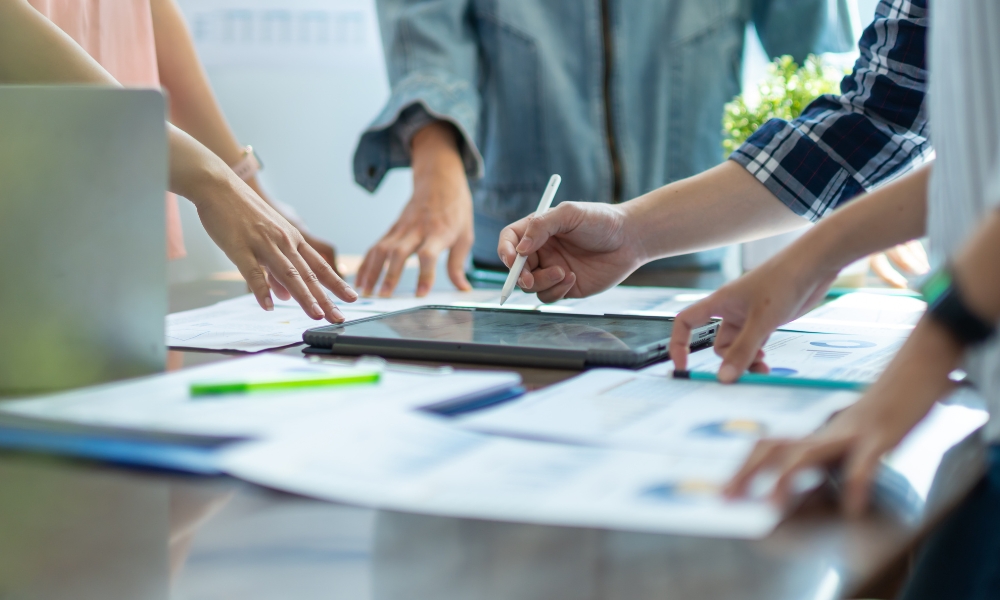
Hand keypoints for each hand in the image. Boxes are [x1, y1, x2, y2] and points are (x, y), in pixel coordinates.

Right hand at [195, 174, 356, 321]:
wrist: (218, 185)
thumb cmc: (242, 213)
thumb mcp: (268, 238)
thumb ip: (277, 269)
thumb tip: (286, 296)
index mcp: (292, 239)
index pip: (319, 266)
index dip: (337, 283)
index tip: (353, 298)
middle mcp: (283, 241)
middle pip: (308, 274)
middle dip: (325, 298)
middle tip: (339, 317)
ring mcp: (263, 244)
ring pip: (288, 274)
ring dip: (303, 296)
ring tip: (316, 315)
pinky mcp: (240, 246)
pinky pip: (253, 272)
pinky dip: (262, 290)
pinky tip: (269, 306)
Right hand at [356, 122, 473, 296]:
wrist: (439, 181)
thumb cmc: (455, 210)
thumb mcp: (465, 236)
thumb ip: (459, 264)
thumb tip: (463, 289)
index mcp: (438, 233)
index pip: (428, 255)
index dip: (424, 275)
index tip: (420, 294)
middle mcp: (417, 230)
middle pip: (399, 252)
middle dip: (390, 275)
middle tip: (385, 296)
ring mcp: (401, 228)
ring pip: (382, 249)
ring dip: (372, 271)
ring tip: (366, 292)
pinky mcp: (392, 228)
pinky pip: (375, 246)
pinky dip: (366, 263)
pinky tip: (360, 279)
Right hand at [496, 202, 645, 302]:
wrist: (630, 240)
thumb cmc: (601, 221)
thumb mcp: (570, 214)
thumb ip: (542, 226)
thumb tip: (519, 249)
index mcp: (538, 230)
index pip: (509, 240)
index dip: (504, 251)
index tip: (510, 260)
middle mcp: (541, 250)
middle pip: (516, 267)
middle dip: (519, 275)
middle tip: (529, 279)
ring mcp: (551, 269)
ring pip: (530, 286)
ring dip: (542, 282)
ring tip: (564, 273)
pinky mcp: (565, 287)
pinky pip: (548, 296)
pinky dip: (556, 291)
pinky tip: (573, 278)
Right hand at [669, 243, 836, 377]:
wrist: (814, 265)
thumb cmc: (784, 281)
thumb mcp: (761, 321)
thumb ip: (743, 350)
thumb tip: (724, 377)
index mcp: (720, 302)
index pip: (686, 322)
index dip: (679, 343)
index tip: (683, 365)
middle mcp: (731, 310)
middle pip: (719, 344)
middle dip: (731, 360)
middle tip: (750, 369)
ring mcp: (749, 316)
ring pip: (738, 347)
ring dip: (748, 361)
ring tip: (764, 368)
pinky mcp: (767, 320)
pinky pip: (755, 344)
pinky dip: (759, 355)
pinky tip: (768, 361)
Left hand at [724, 317, 962, 515]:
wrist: (916, 370)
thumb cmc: (883, 411)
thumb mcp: (850, 436)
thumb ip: (827, 455)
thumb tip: (802, 483)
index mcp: (816, 433)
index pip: (768, 446)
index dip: (743, 468)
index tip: (723, 493)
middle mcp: (826, 432)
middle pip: (776, 448)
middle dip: (747, 473)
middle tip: (725, 499)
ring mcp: (852, 433)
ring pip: (810, 451)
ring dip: (787, 478)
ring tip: (772, 507)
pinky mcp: (882, 436)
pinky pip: (865, 461)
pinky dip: (857, 484)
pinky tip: (853, 507)